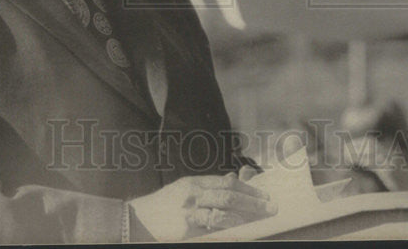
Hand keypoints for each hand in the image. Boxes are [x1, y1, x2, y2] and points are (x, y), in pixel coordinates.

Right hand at [129, 172, 276, 240]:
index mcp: (194, 183)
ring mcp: (189, 210)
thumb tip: (234, 178)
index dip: (248, 187)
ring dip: (246, 213)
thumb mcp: (184, 190)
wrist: (136, 221)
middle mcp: (193, 193)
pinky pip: (211, 227)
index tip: (265, 193)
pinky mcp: (185, 228)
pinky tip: (240, 228)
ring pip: (223, 209)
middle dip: (253, 200)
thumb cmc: (163, 207)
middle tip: (271, 205)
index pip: (227, 182)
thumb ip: (208, 186)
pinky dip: (228, 227)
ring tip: (261, 217)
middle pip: (229, 194)